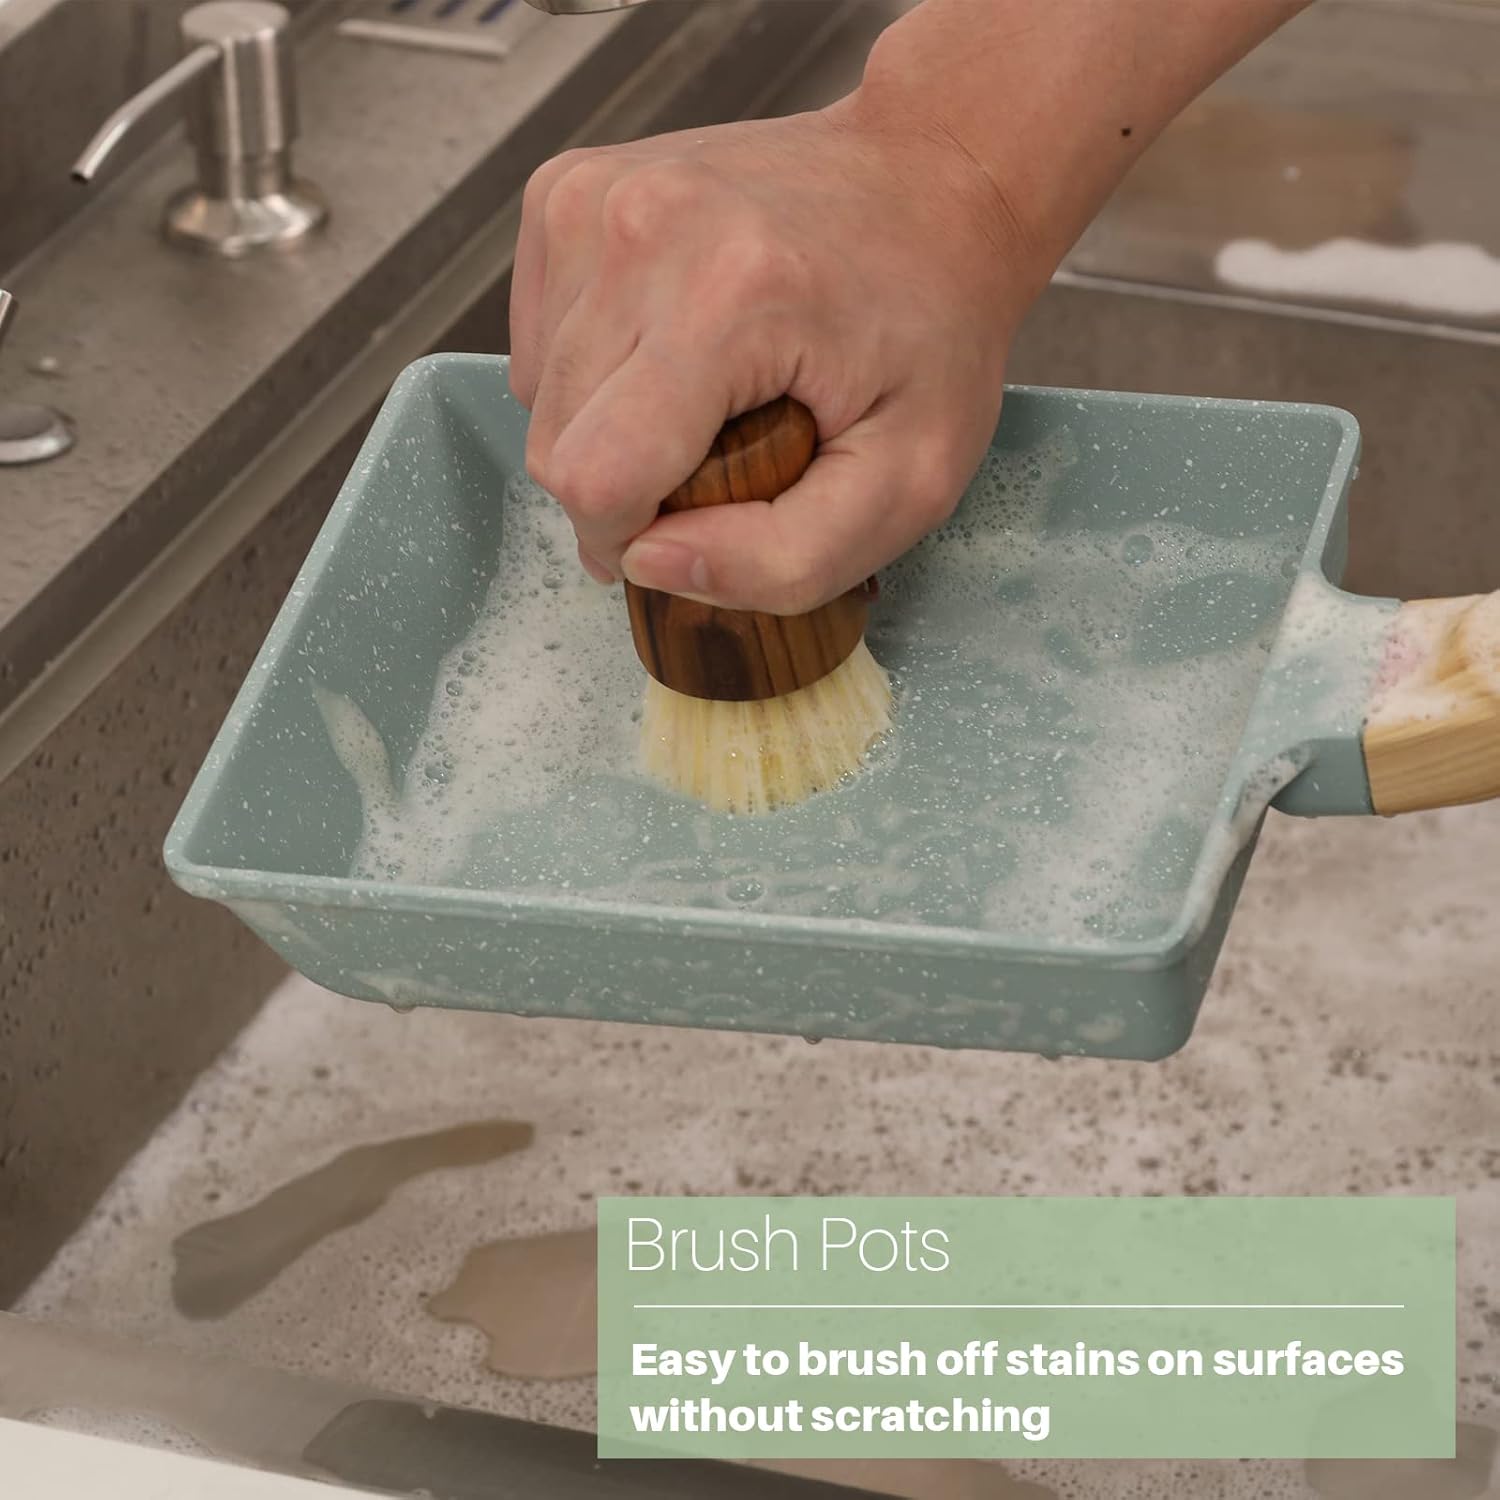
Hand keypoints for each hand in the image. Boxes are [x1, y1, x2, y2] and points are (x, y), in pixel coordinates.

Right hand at [509, 99, 1041, 613]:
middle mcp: (642, 230)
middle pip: (554, 446)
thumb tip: (647, 563)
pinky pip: (539, 342)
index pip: (595, 478)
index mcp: (729, 299)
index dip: (631, 538)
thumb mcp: (908, 482)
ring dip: (608, 431)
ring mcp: (593, 198)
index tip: (699, 526)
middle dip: (625, 488)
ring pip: (537, 398)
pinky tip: (669, 353)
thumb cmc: (934, 331)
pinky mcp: (566, 191)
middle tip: (721, 460)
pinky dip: (592, 375)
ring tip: (705, 399)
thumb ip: (785, 560)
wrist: (932, 176)